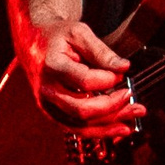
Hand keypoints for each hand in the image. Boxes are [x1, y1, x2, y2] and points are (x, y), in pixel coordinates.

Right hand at [20, 21, 139, 138]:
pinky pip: (77, 129)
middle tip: (130, 95)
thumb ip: (102, 52)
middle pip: (82, 109)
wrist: (32, 43)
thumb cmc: (56, 37)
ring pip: (81, 125)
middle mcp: (47, 89)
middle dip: (112, 107)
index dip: (107, 79)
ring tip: (133, 116)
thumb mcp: (79, 33)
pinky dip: (100, 131)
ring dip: (110, 124)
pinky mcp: (52, 113)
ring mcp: (48, 104)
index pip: (84, 81)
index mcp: (52, 65)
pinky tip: (119, 127)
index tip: (121, 73)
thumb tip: (124, 68)